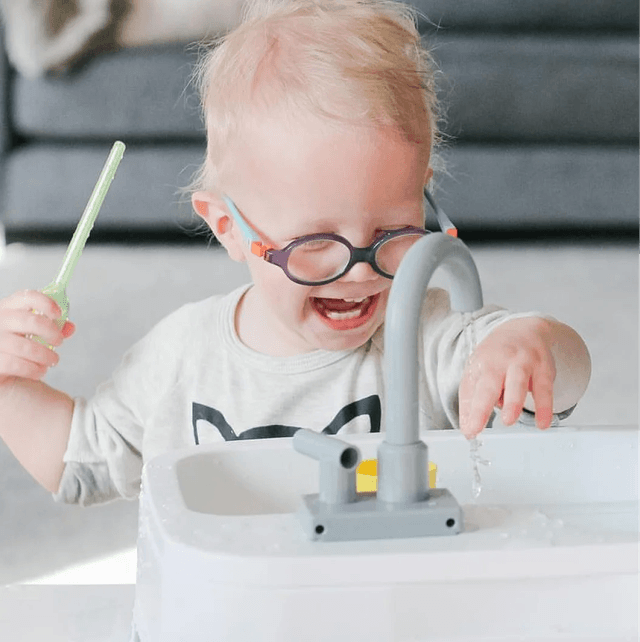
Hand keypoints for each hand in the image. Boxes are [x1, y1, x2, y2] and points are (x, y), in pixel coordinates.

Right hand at [0, 290, 74, 383]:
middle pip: (31, 321)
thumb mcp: (31, 335)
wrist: (2, 372)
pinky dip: (33, 370)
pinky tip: (38, 372)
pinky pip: (16, 365)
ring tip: (52, 361)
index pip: (26, 297)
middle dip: (52, 332)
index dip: (46, 303)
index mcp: (6, 309)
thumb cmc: (15, 350)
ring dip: (46, 356)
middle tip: (59, 341)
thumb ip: (51, 329)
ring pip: (25, 347)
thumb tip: (70, 327)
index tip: (59, 314)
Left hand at [458, 317, 555, 438]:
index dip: (470, 411)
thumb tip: (468, 429)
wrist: (525, 329)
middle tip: (477, 425)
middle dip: (482, 404)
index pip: (471, 389)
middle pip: (489, 384)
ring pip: (517, 382)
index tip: (470, 431)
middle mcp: (499, 361)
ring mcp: (522, 362)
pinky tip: (543, 423)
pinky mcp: (544, 367)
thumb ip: (472, 401)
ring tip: (508, 420)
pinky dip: (544, 406)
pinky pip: (545, 388)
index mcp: (480, 364)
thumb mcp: (479, 373)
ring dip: (512, 401)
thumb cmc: (497, 357)